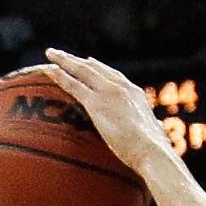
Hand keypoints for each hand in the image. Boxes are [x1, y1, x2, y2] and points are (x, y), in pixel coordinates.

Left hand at [42, 47, 176, 175]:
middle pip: (95, 68)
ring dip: (64, 60)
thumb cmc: (154, 151)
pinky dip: (59, 75)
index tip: (88, 61)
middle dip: (77, 60)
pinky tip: (47, 69)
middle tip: (61, 54)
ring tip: (50, 54)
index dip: (99, 68)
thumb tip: (158, 130)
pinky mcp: (96, 103)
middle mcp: (122, 87)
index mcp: (135, 94)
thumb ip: (152, 129)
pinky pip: (73, 85)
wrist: (152, 150)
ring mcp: (108, 92)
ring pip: (82, 70)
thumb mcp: (154, 135)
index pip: (114, 76)